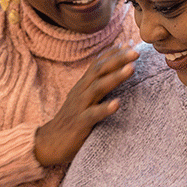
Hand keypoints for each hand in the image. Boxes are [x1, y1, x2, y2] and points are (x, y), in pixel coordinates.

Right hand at [34, 44, 137, 165]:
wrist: (49, 143)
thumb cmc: (72, 120)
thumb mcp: (84, 99)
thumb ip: (97, 86)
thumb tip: (116, 74)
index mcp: (83, 85)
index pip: (98, 63)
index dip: (114, 53)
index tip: (131, 43)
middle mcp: (81, 91)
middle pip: (100, 70)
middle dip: (118, 59)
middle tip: (136, 51)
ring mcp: (80, 106)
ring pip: (98, 87)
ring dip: (115, 77)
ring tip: (131, 69)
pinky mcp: (79, 123)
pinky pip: (93, 114)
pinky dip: (105, 108)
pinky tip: (117, 104)